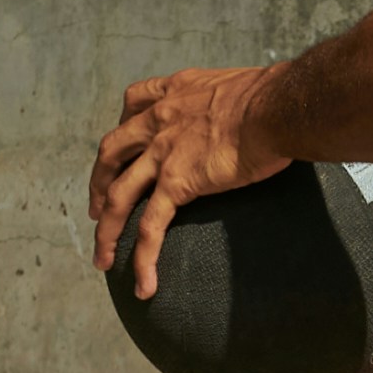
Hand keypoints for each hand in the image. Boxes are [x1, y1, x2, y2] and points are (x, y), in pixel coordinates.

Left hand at [89, 66, 286, 298]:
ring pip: (119, 196)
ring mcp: (163, 153)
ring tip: (102, 259)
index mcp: (177, 91)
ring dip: (106, 230)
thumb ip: (234, 102)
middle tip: (96, 207)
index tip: (124, 141)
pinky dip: (143, 259)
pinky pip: (151, 227)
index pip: (136, 101)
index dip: (124, 123)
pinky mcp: (177, 182)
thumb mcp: (243, 87)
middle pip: (112, 151)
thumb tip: (259, 115)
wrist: (276, 107)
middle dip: (99, 182)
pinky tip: (144, 285)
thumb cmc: (275, 97)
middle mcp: (160, 119)